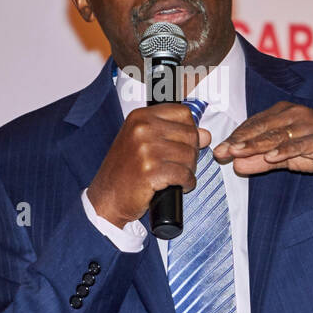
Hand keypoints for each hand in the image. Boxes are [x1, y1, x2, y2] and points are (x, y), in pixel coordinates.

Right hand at [87, 104, 212, 227]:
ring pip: (190, 155)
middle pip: (190, 134)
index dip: (190, 130)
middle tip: (179, 164)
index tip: (184, 142)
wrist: (107, 198)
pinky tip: (178, 185)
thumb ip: (173, 134)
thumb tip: (205, 134)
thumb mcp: (144, 144)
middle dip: (191, 152)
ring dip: (189, 169)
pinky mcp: (151, 171)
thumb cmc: (124, 172)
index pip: (183, 113)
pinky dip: (187, 183)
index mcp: (140, 117)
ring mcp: (146, 149)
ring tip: (176, 175)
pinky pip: (185, 174)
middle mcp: (142, 129)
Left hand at [211, 102, 312, 179]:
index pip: (254, 125)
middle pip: (262, 128)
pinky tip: (271, 157)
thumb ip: (263, 161)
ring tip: (237, 152)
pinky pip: (300, 144)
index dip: (236, 137)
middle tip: (220, 152)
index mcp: (285, 113)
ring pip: (277, 135)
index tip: (217, 150)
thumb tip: (236, 165)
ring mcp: (309, 125)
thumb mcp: (289, 158)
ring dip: (255, 145)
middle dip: (239, 141)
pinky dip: (285, 150)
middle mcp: (295, 114)